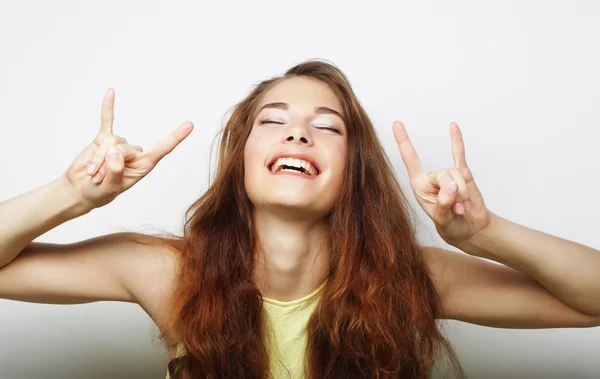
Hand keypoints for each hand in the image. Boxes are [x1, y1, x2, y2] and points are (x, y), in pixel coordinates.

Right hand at [63, 88, 193, 209]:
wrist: (80, 190)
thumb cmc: (98, 193)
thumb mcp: (108, 189)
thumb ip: (114, 171)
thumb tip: (115, 150)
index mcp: (143, 165)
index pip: (163, 149)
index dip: (176, 137)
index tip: (190, 124)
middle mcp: (134, 153)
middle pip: (125, 147)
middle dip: (107, 163)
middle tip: (97, 179)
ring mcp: (119, 144)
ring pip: (111, 141)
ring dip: (97, 158)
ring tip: (92, 173)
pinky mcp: (103, 138)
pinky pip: (106, 120)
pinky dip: (108, 107)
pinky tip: (111, 92)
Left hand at [393, 120, 491, 245]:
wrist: (470, 229)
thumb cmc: (451, 227)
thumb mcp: (443, 220)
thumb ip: (444, 203)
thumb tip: (452, 185)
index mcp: (419, 186)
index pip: (410, 160)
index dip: (404, 142)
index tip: (396, 123)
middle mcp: (431, 178)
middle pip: (443, 174)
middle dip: (454, 192)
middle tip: (458, 209)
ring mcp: (447, 175)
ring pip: (457, 173)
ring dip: (463, 193)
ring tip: (463, 208)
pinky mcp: (462, 174)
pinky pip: (459, 155)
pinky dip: (457, 141)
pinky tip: (453, 126)